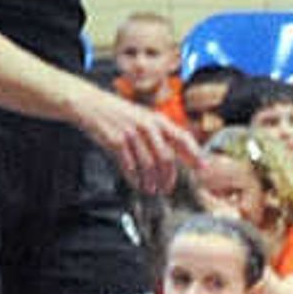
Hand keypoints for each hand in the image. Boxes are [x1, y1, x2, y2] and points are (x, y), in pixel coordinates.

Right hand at [69, 83, 204, 193]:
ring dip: (151, 181)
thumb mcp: (142, 117)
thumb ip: (160, 134)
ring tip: (151, 189)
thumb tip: (179, 155)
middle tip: (167, 188)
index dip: (195, 154)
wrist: (88, 104)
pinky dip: (134, 178)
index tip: (203, 168)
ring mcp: (131, 132)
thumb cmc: (117, 114)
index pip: (183, 138)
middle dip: (169, 177)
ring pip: (148, 164)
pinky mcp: (115, 141)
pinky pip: (129, 165)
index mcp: (157, 119)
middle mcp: (147, 125)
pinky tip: (137, 184)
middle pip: (166, 157)